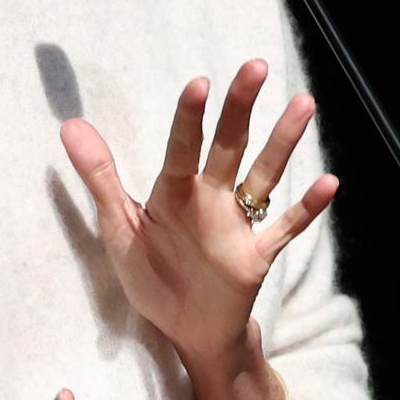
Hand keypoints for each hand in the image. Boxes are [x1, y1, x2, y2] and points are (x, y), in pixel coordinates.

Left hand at [60, 59, 337, 367]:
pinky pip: (285, 228)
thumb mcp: (118, 229)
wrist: (185, 333)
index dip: (189, 118)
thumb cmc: (152, 277)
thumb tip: (69, 124)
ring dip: (282, 143)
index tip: (199, 84)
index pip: (182, 147)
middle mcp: (210, 199)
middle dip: (240, 107)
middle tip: (254, 66)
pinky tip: (330, 183)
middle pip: (228, 146)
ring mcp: (237, 226)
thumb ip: (99, 178)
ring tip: (304, 104)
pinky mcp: (256, 258)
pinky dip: (306, 209)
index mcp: (173, 193)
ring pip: (263, 175)